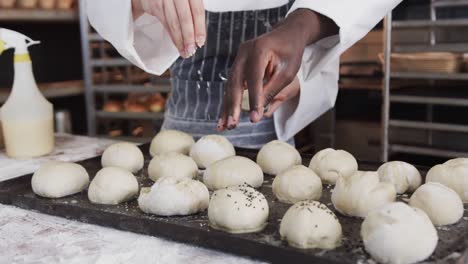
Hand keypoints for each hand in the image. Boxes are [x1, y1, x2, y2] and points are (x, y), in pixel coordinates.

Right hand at [132, 0, 205, 57]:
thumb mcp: (187, 1)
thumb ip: (193, 12)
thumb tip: (198, 35)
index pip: (198, 11)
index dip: (200, 28)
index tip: (200, 41)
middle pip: (185, 18)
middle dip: (189, 37)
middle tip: (191, 50)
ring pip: (174, 22)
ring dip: (179, 40)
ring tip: (184, 51)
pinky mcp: (155, 4)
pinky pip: (165, 23)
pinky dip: (172, 36)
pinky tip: (176, 43)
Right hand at [217, 9, 337, 130]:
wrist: (287, 34)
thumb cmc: (291, 52)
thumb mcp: (287, 72)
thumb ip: (272, 89)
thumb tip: (258, 110)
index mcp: (259, 50)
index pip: (254, 79)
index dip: (254, 99)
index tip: (255, 118)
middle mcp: (244, 52)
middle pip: (236, 82)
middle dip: (233, 106)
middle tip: (232, 125)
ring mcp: (238, 58)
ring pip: (230, 85)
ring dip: (227, 107)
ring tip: (224, 126)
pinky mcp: (237, 65)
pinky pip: (232, 85)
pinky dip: (229, 101)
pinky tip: (224, 116)